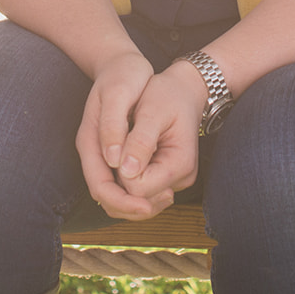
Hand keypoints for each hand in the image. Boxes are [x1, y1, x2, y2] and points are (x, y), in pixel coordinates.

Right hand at [76, 50, 164, 219]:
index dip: (123, 202)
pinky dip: (145, 190)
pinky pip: (127, 184)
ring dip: (141, 202)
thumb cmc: (123, 73)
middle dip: (133, 207)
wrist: (123, 62)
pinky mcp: (118, 155)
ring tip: (168, 195)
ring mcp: (105, 155)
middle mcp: (95, 153)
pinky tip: (165, 184)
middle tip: (164, 201)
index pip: (100, 187)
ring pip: (117, 195)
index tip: (148, 205)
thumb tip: (114, 162)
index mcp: (89, 142)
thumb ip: (114, 125)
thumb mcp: (120, 92)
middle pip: (107, 198)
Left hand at [114, 60, 206, 205]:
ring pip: (136, 203)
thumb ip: (140, 142)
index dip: (119, 172)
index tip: (116, 146)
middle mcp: (180, 180)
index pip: (138, 189)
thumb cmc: (168, 95)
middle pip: (137, 202)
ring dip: (118, 185)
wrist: (183, 91)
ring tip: (117, 153)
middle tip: (111, 151)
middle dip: (116, 184)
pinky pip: (139, 193)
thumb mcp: (153, 111)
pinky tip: (122, 158)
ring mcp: (173, 183)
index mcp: (180, 164)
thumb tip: (126, 171)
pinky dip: (125, 182)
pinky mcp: (165, 181)